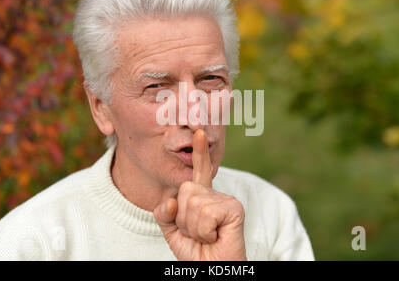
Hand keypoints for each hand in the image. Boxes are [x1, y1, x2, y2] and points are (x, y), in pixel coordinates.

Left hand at [153, 129, 246, 260]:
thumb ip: (165, 214)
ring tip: (207, 236)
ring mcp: (226, 199)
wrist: (213, 269)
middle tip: (198, 232)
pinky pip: (205, 214)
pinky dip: (204, 232)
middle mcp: (215, 194)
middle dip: (183, 218)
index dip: (199, 152)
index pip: (199, 171)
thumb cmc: (198, 252)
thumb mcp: (173, 232)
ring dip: (194, 228)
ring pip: (193, 204)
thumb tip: (171, 200)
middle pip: (185, 190)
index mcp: (203, 197)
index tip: (199, 132)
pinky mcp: (234, 208)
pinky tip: (216, 236)